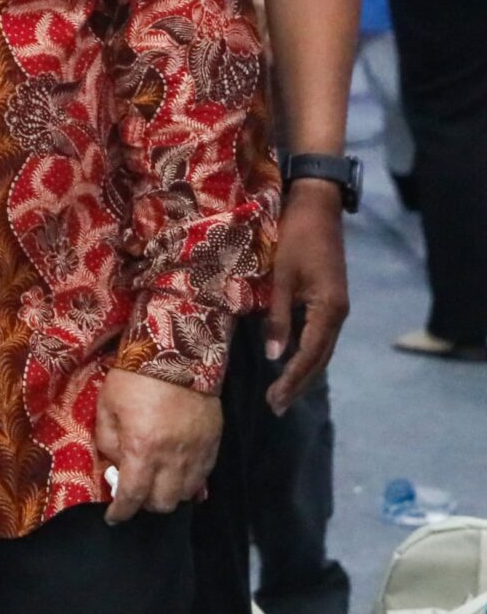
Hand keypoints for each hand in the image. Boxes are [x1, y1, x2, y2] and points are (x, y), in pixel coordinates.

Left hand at [94, 368, 221, 524]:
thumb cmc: (135, 379)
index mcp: (142, 450)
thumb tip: (115, 466)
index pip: (132, 496)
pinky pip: (204, 477)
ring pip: (187, 495)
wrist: (178, 354)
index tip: (113, 517)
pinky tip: (179, 475)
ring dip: (169, 494)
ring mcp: (197, 453)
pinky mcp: (213, 445)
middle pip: (164, 504)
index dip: (121, 512)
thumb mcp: (106, 407)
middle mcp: (173, 458)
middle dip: (146, 504)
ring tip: (156, 481)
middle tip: (134, 492)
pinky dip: (190, 483)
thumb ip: (108, 441)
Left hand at [264, 181, 348, 412]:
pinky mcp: (329, 299)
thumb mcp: (280, 278)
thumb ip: (278, 317)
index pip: (310, 355)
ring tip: (282, 392)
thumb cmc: (294, 238)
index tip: (275, 400)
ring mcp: (336, 306)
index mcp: (329, 310)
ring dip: (303, 371)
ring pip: (322, 348)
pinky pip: (319, 334)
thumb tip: (275, 356)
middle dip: (298, 383)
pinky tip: (292, 361)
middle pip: (320, 358)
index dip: (292, 379)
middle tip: (276, 406)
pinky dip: (306, 352)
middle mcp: (338, 314)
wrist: (316, 207)